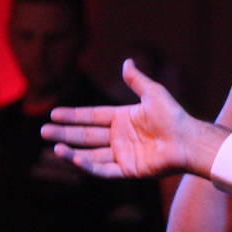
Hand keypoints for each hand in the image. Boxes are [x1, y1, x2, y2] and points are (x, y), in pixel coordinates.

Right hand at [41, 59, 228, 178]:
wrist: (188, 140)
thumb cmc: (174, 116)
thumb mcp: (153, 94)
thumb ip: (136, 80)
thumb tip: (127, 61)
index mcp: (123, 118)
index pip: (91, 116)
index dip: (72, 116)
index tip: (53, 114)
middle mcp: (120, 137)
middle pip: (86, 135)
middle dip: (64, 133)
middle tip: (43, 132)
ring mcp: (123, 154)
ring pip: (90, 154)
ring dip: (72, 151)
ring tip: (54, 147)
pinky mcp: (128, 169)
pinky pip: (104, 169)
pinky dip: (88, 166)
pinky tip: (74, 159)